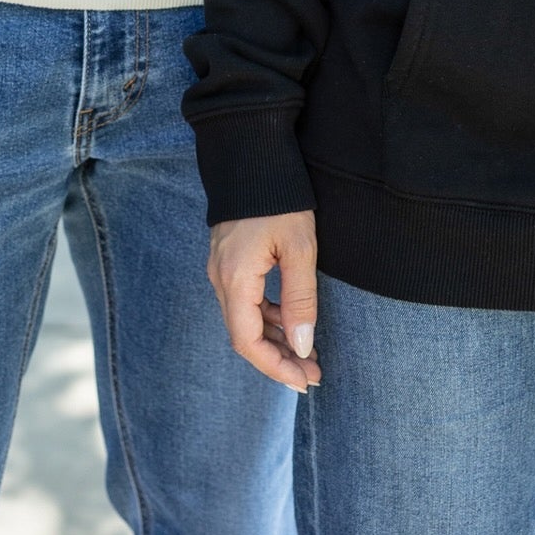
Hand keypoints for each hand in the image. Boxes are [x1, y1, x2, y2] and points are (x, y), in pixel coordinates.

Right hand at [207, 212, 321, 392]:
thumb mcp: (300, 249)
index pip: (247, 342)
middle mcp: (220, 279)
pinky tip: (292, 321)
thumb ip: (301, 300)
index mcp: (235, 279)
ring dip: (275, 340)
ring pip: (244, 320)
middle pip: (244, 335)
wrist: (253, 154)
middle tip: (314, 374)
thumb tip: (303, 347)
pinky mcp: (228, 261)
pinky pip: (245, 302)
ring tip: (309, 353)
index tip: (304, 381)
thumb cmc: (281, 199)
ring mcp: (221, 270)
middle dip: (279, 359)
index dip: (275, 367)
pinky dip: (268, 318)